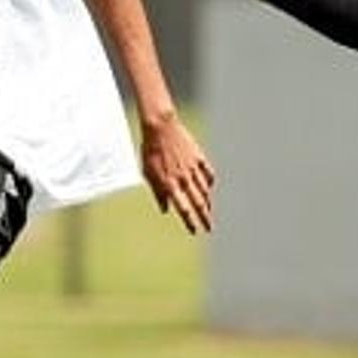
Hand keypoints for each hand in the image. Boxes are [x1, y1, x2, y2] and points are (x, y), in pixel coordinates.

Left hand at [140, 113, 214, 233]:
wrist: (160, 126)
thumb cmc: (150, 150)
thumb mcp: (147, 173)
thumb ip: (157, 193)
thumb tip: (164, 209)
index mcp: (170, 184)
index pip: (183, 209)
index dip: (190, 222)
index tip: (195, 231)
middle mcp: (183, 178)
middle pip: (198, 203)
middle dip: (205, 218)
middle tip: (209, 228)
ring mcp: (193, 168)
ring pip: (204, 190)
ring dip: (207, 203)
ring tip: (208, 211)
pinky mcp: (198, 157)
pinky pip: (208, 173)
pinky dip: (210, 182)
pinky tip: (210, 187)